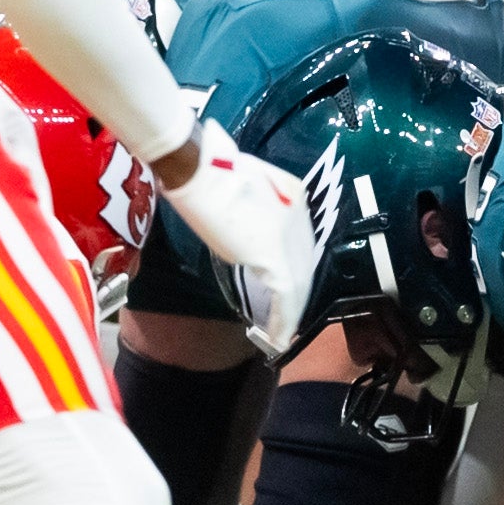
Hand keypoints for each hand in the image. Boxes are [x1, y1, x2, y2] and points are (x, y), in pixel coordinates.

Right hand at [157, 121, 317, 350]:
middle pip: (303, 264)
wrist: (200, 167)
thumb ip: (255, 204)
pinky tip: (279, 337)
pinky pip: (287, 295)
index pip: (299, 241)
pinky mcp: (273, 255)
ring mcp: (288, 236)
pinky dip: (284, 319)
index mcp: (293, 197)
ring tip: (283, 335)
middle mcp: (298, 217)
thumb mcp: (241, 183)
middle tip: (287, 319)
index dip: (294, 266)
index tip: (286, 287)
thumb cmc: (211, 168)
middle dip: (297, 294)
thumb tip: (250, 227)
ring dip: (291, 312)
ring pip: (300, 284)